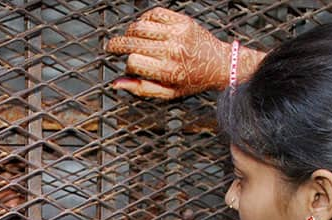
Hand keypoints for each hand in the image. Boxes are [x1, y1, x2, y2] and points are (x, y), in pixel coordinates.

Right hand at [106, 7, 249, 99]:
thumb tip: (115, 83)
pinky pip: (154, 13)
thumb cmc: (193, 81)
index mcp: (168, 71)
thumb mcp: (168, 94)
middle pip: (132, 42)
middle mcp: (172, 50)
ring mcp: (177, 33)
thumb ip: (141, 89)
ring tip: (128, 37)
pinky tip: (144, 27)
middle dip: (117, 44)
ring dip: (129, 31)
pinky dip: (144, 19)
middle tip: (111, 46)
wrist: (221, 64)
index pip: (132, 62)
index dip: (127, 65)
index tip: (130, 67)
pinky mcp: (182, 21)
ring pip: (140, 26)